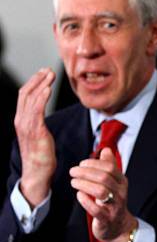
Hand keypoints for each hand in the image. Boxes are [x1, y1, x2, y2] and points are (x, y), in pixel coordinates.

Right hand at [14, 68, 56, 206]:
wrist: (37, 172)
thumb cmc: (41, 155)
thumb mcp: (38, 133)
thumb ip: (38, 121)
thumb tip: (42, 112)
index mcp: (21, 120)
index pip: (25, 95)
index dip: (34, 81)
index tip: (44, 72)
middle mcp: (21, 120)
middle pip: (26, 93)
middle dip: (37, 79)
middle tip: (48, 69)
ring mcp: (27, 125)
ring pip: (31, 99)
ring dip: (41, 84)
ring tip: (50, 74)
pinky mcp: (35, 131)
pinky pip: (37, 110)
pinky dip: (42, 97)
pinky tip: (48, 88)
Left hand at [70, 148, 136, 241]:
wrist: (118, 226)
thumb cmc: (112, 201)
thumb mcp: (114, 183)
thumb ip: (109, 166)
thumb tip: (106, 149)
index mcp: (121, 181)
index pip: (110, 167)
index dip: (94, 163)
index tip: (82, 163)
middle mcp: (120, 192)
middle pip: (104, 177)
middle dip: (86, 172)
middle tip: (73, 171)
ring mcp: (115, 206)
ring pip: (101, 191)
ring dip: (84, 184)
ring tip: (73, 182)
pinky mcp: (106, 219)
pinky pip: (97, 209)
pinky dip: (86, 201)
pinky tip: (79, 195)